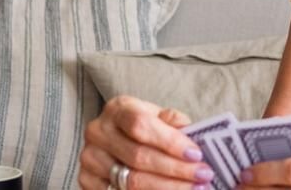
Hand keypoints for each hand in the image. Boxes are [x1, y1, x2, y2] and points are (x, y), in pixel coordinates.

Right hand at [79, 95, 215, 189]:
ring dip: (167, 188)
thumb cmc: (146, 129)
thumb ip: (175, 124)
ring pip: (130, 181)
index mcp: (117, 109)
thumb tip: (195, 136)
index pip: (141, 125)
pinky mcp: (87, 181)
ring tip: (195, 188)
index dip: (170, 141)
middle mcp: (98, 131)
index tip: (196, 154)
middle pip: (138, 156)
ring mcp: (89, 159)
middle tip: (203, 176)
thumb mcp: (159, 118)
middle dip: (175, 169)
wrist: (118, 142)